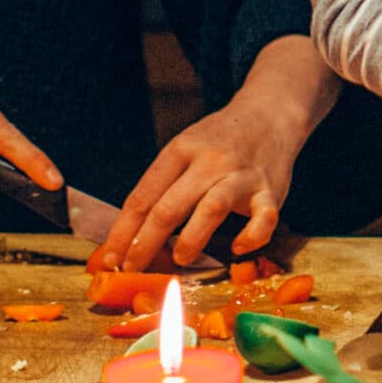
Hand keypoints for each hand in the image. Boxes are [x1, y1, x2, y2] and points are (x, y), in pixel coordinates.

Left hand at [103, 97, 309, 270]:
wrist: (270, 114)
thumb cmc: (219, 140)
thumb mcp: (185, 148)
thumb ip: (165, 185)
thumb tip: (133, 234)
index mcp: (181, 151)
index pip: (143, 197)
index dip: (122, 232)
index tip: (110, 258)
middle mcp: (209, 162)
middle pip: (169, 208)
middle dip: (145, 244)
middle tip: (133, 268)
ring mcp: (241, 176)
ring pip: (212, 209)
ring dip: (191, 240)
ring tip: (179, 259)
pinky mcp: (271, 191)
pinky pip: (263, 219)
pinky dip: (251, 237)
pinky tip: (237, 247)